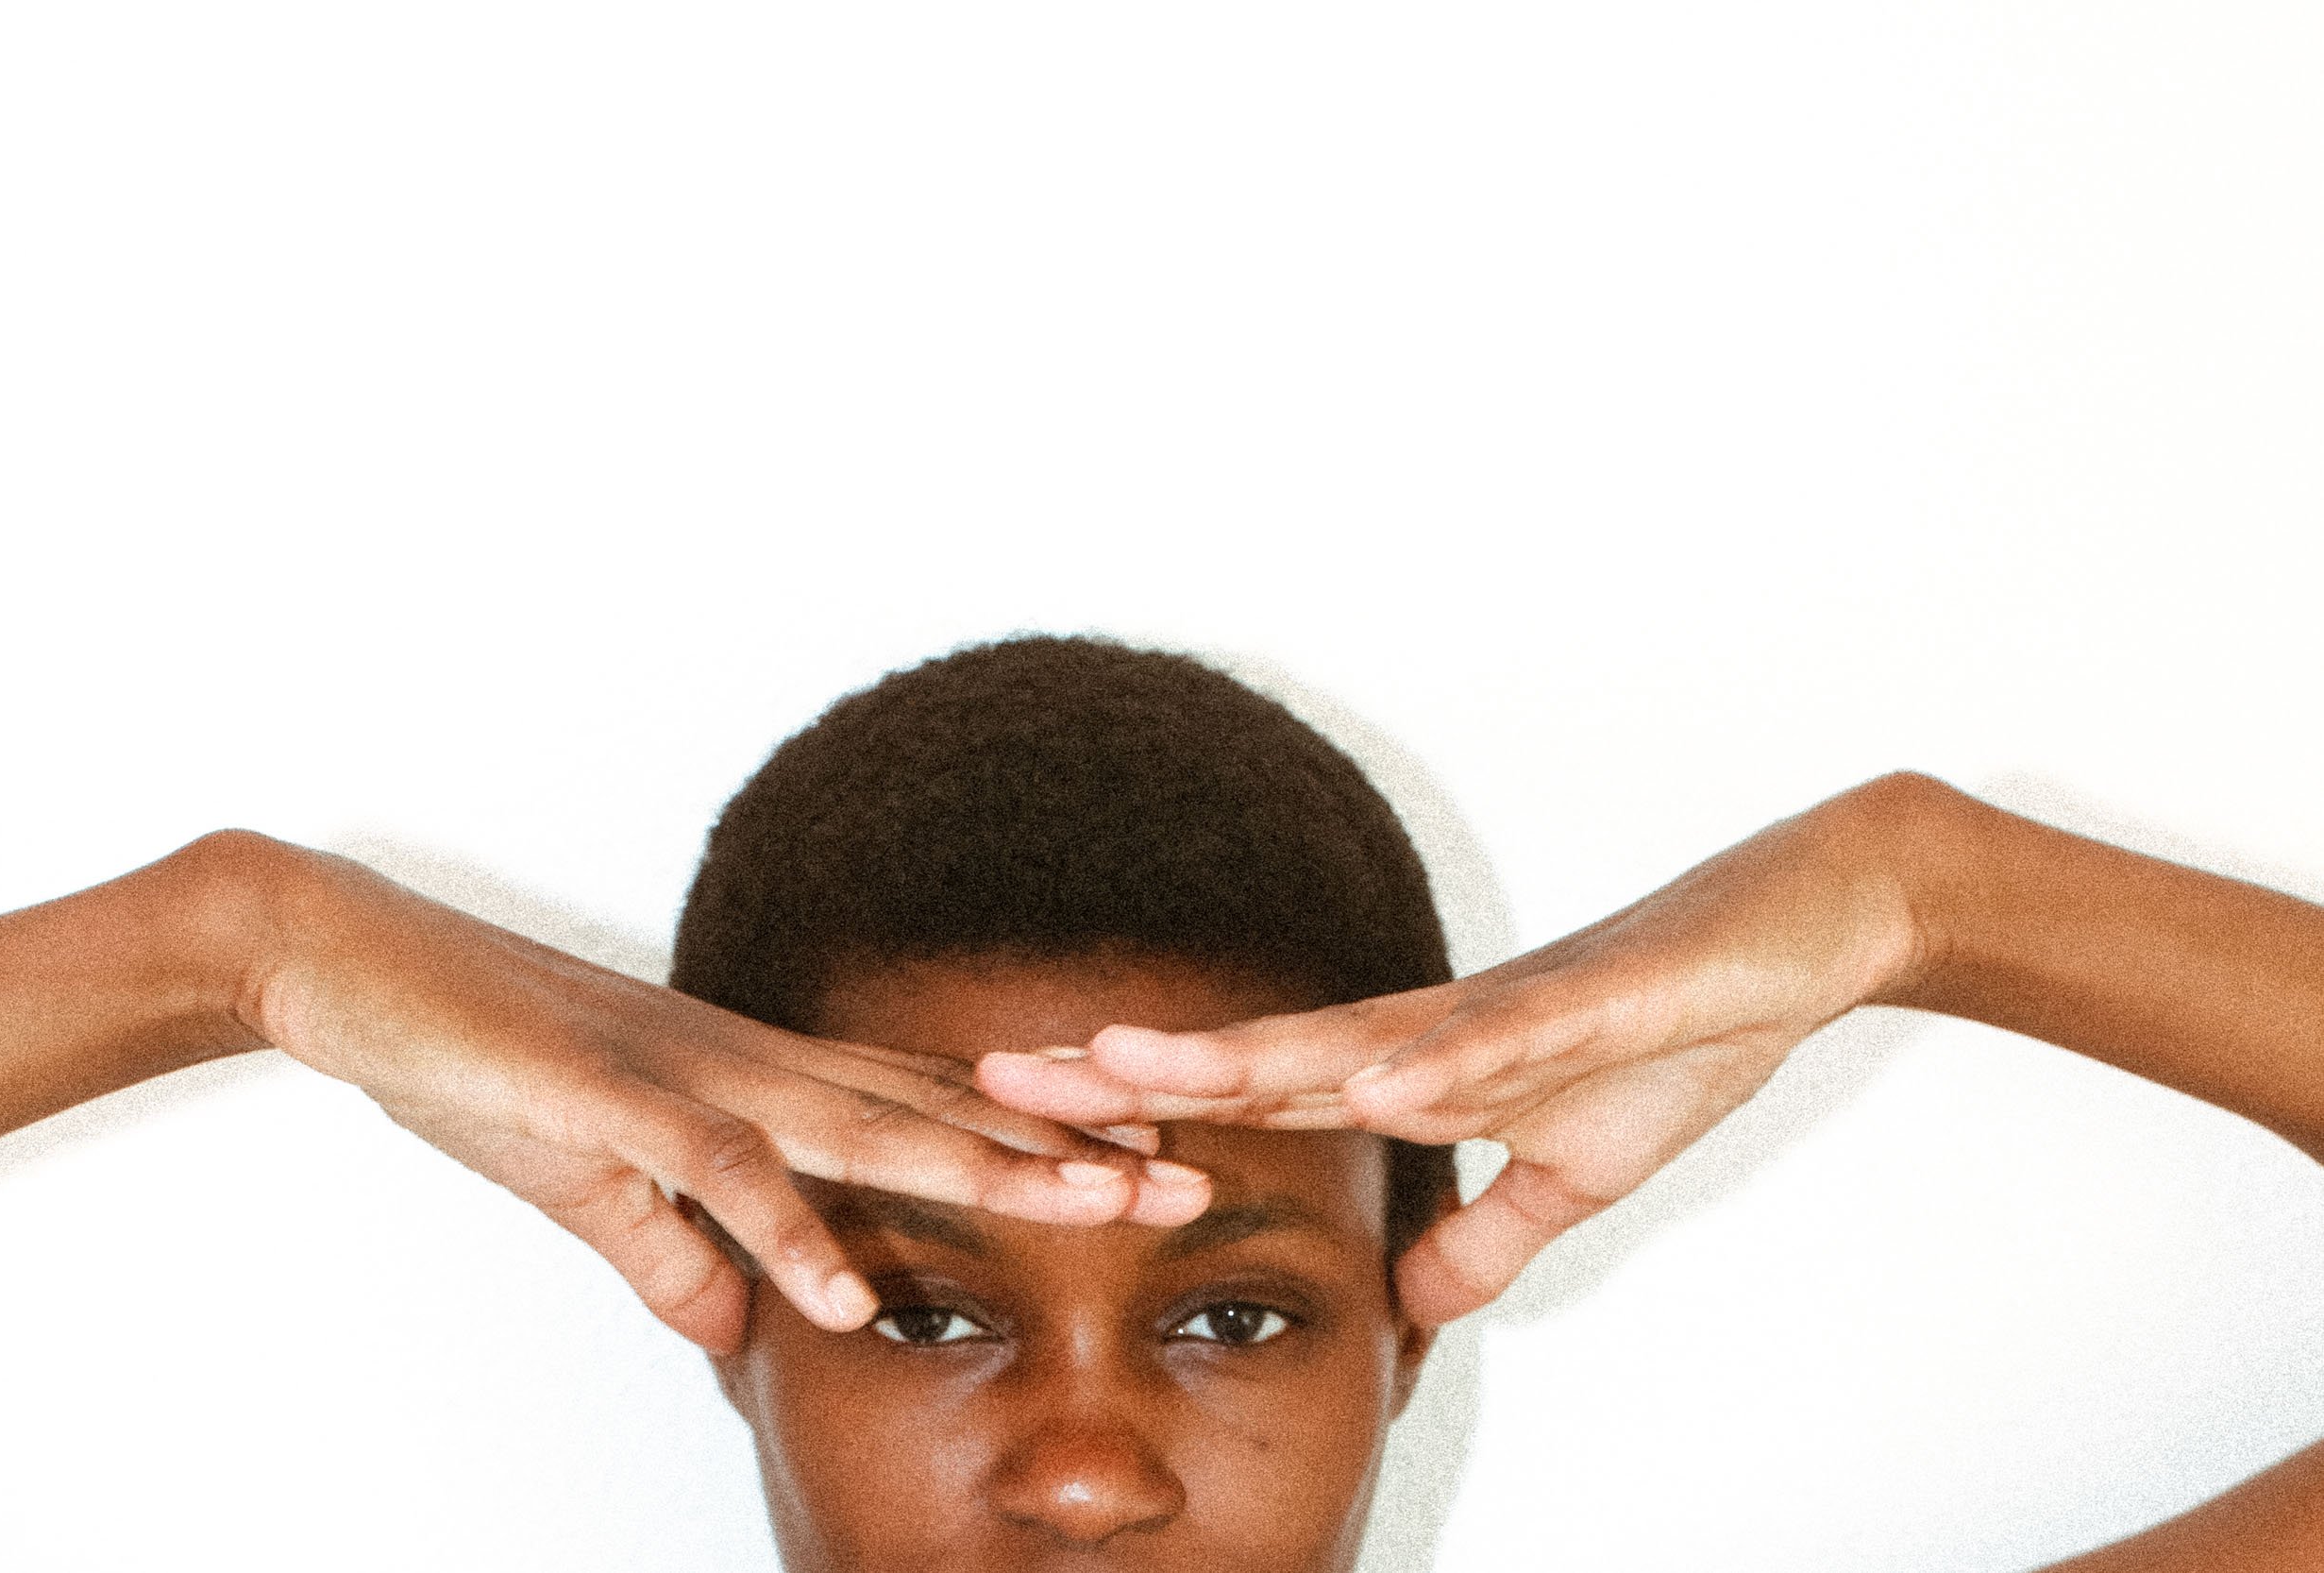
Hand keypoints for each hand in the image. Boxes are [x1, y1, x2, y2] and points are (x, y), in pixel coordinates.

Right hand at [231, 838, 1206, 1351]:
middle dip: (1065, 1148)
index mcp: (757, 1081)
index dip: (1036, 1143)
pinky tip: (852, 1305)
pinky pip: (720, 1174)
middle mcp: (751, 1066)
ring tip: (1092, 1211)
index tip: (1144, 1168)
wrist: (356, 967)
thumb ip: (674, 1254)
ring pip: (864, 1127)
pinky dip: (790, 1238)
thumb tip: (737, 1334)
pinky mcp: (613, 1098)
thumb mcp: (593, 1187)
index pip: (924, 1114)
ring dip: (981, 1174)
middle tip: (1187, 1179)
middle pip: (937, 1114)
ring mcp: (690, 1074)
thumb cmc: (486, 1063)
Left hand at [975, 777, 1931, 1326]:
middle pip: (1253, 1057)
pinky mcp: (1582, 999)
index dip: (1144, 1116)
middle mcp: (1426, 1032)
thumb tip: (1421, 1308)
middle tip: (992, 1080)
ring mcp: (1495, 1010)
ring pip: (1339, 1037)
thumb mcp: (1570, 1173)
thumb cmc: (1673, 1038)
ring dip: (1230, 1057)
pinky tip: (1362, 1082)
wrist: (1793, 935)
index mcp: (1415, 1071)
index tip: (1029, 1126)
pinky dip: (1427, 1062)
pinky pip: (1492, 1039)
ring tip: (1120, 1068)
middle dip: (1126, 1076)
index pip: (1255, 1098)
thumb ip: (1488, 1233)